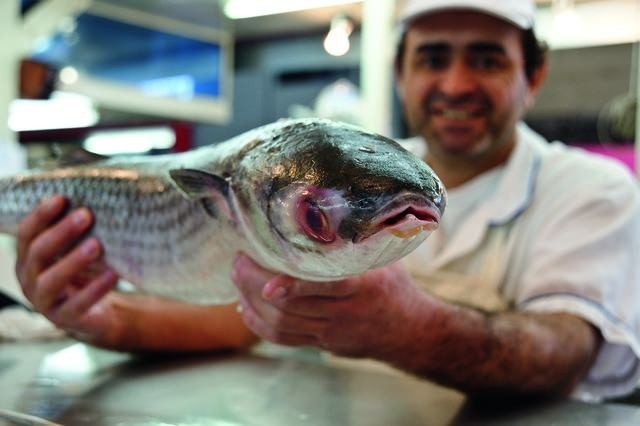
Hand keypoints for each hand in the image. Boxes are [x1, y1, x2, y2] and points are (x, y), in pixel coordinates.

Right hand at [15, 195, 119, 341]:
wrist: (98, 314)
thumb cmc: (85, 274)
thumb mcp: (77, 250)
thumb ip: (77, 231)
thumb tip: (96, 196)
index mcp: (29, 258)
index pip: (27, 233)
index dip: (41, 215)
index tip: (62, 198)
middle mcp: (30, 279)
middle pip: (39, 252)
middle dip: (61, 232)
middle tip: (86, 215)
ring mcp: (44, 302)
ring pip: (52, 280)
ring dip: (74, 260)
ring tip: (96, 244)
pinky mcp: (64, 320)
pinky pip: (77, 305)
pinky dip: (95, 289)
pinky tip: (113, 275)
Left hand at [231, 253, 426, 358]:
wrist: (409, 331)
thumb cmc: (394, 286)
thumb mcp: (385, 258)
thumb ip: (361, 239)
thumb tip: (336, 205)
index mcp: (363, 286)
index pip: (325, 288)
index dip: (292, 287)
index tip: (267, 279)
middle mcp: (344, 311)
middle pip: (291, 307)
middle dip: (255, 285)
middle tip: (238, 261)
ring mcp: (331, 331)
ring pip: (282, 324)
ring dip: (251, 302)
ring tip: (237, 278)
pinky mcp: (322, 343)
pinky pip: (284, 339)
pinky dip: (259, 325)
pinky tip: (245, 309)